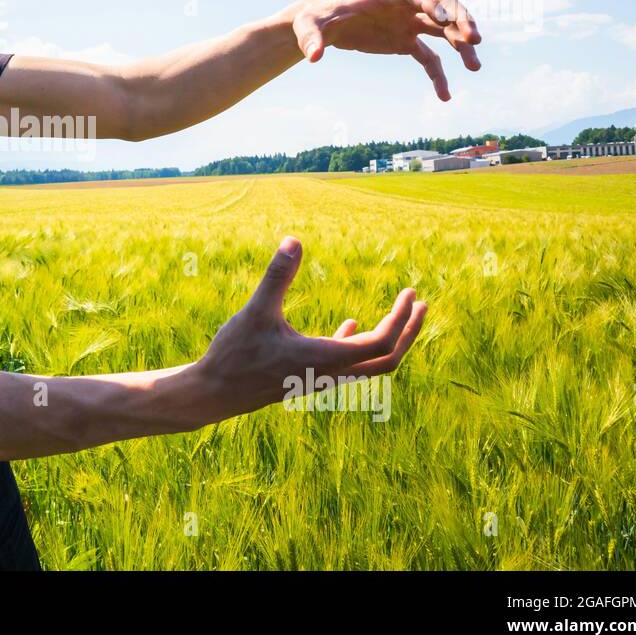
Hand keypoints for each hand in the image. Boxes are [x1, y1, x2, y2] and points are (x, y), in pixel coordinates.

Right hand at [192, 236, 426, 421]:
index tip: (409, 292)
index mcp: (324, 358)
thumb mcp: (255, 311)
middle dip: (408, 332)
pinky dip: (358, 344)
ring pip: (370, 366)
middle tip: (421, 304)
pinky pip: (347, 365)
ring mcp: (321, 379)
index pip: (380, 343)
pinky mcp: (309, 378)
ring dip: (389, 340)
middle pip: (387, 360)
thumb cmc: (234, 354)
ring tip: (401, 314)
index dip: (400, 318)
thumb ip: (277, 276)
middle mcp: (330, 374)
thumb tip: (293, 241)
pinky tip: (350, 324)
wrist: (214, 394)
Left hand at [291, 0, 481, 100]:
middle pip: (440, 6)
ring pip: (443, 30)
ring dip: (461, 45)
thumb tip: (314, 57)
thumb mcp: (308, 26)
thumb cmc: (313, 19)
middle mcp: (402, 6)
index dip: (429, 2)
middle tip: (472, 40)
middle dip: (459, 19)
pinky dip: (438, 75)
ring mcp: (407, 23)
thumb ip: (313, 38)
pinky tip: (444, 96)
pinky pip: (429, 58)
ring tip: (475, 66)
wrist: (320, 28)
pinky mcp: (406, 42)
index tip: (442, 18)